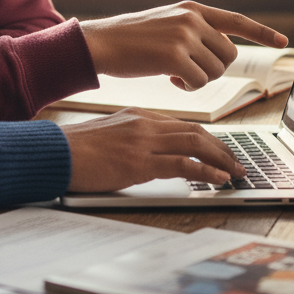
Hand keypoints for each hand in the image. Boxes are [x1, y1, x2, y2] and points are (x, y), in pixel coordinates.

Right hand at [62, 108, 245, 191]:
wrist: (55, 152)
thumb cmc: (76, 148)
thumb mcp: (110, 135)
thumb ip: (133, 140)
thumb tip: (153, 156)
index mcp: (138, 115)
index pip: (181, 124)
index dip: (207, 138)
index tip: (221, 150)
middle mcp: (144, 124)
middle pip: (194, 130)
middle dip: (221, 147)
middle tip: (238, 161)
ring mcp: (143, 142)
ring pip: (194, 143)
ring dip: (221, 158)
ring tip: (236, 171)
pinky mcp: (139, 162)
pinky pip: (182, 164)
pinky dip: (205, 170)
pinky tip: (218, 178)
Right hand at [80, 1, 287, 90]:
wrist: (102, 42)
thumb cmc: (131, 39)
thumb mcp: (166, 23)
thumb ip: (194, 30)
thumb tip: (222, 49)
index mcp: (192, 9)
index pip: (236, 20)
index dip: (261, 32)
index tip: (283, 40)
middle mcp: (192, 19)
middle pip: (229, 55)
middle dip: (214, 69)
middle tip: (189, 72)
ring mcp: (184, 36)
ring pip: (215, 71)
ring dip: (199, 80)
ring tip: (175, 75)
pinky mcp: (175, 57)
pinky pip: (199, 83)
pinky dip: (188, 88)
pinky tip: (170, 81)